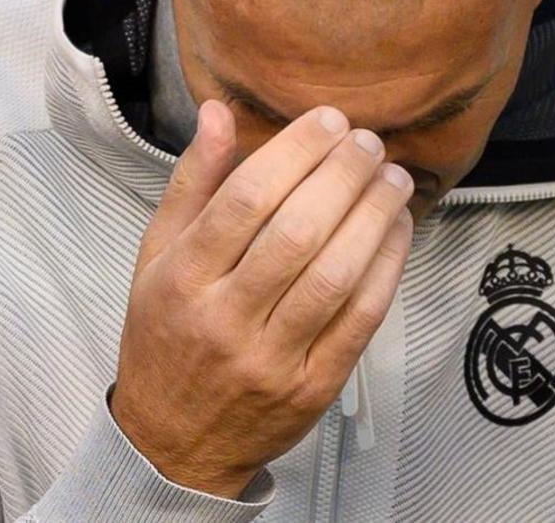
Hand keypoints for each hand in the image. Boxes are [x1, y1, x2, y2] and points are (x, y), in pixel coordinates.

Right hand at [112, 101, 413, 498]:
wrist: (174, 443)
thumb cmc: (167, 336)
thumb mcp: (157, 257)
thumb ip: (192, 184)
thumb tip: (218, 111)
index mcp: (181, 279)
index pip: (244, 200)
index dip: (294, 152)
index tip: (328, 120)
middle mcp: (224, 319)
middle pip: (295, 233)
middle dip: (342, 177)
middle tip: (369, 143)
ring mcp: (270, 359)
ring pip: (334, 276)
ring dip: (374, 217)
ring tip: (394, 178)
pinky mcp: (312, 388)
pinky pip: (360, 321)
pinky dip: (386, 268)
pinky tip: (397, 230)